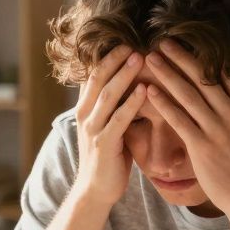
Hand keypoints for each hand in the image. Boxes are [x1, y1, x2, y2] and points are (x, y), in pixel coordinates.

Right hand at [72, 45, 146, 206]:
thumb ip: (113, 106)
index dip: (107, 56)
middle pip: (98, 78)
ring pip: (108, 95)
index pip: (93, 75)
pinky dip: (132, 102)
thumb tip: (130, 83)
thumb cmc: (107, 157)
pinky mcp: (104, 144)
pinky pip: (119, 118)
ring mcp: (93, 129)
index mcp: (85, 109)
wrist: (96, 190)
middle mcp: (85, 115)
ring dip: (124, 74)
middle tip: (133, 41)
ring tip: (140, 57)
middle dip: (115, 59)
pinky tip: (144, 90)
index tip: (125, 39)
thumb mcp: (107, 126)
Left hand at [145, 39, 229, 215]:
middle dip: (181, 56)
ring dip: (167, 74)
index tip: (190, 39)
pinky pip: (179, 119)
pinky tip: (149, 91)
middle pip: (203, 76)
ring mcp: (217, 128)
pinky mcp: (202, 145)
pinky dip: (163, 103)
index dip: (207, 52)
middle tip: (162, 41)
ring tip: (150, 60)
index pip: (226, 69)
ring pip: (188, 94)